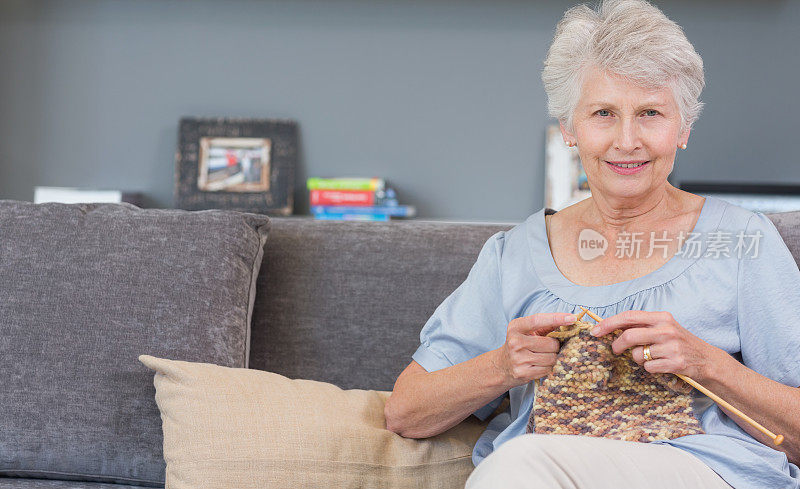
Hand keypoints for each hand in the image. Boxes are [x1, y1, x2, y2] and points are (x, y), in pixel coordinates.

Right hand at [494, 312, 575, 388]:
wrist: (502, 366)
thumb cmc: (519, 344)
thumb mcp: (527, 331)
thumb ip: (546, 324)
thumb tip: (570, 319)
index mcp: (516, 327)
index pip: (538, 320)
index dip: (556, 318)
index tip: (572, 318)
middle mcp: (515, 342)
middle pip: (551, 343)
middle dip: (555, 345)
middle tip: (547, 347)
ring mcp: (518, 358)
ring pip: (552, 358)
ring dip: (552, 357)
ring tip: (543, 356)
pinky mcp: (523, 372)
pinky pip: (548, 369)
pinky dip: (548, 367)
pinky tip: (540, 365)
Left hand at [589, 310, 717, 380]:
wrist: (707, 360)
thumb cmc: (678, 343)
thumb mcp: (663, 328)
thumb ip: (641, 326)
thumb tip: (610, 328)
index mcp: (661, 317)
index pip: (629, 316)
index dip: (609, 324)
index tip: (595, 331)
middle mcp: (667, 329)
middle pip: (629, 336)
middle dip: (617, 345)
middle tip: (615, 350)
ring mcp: (672, 347)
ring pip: (637, 355)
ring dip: (638, 359)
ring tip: (651, 357)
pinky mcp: (675, 363)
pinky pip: (648, 368)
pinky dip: (649, 369)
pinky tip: (661, 366)